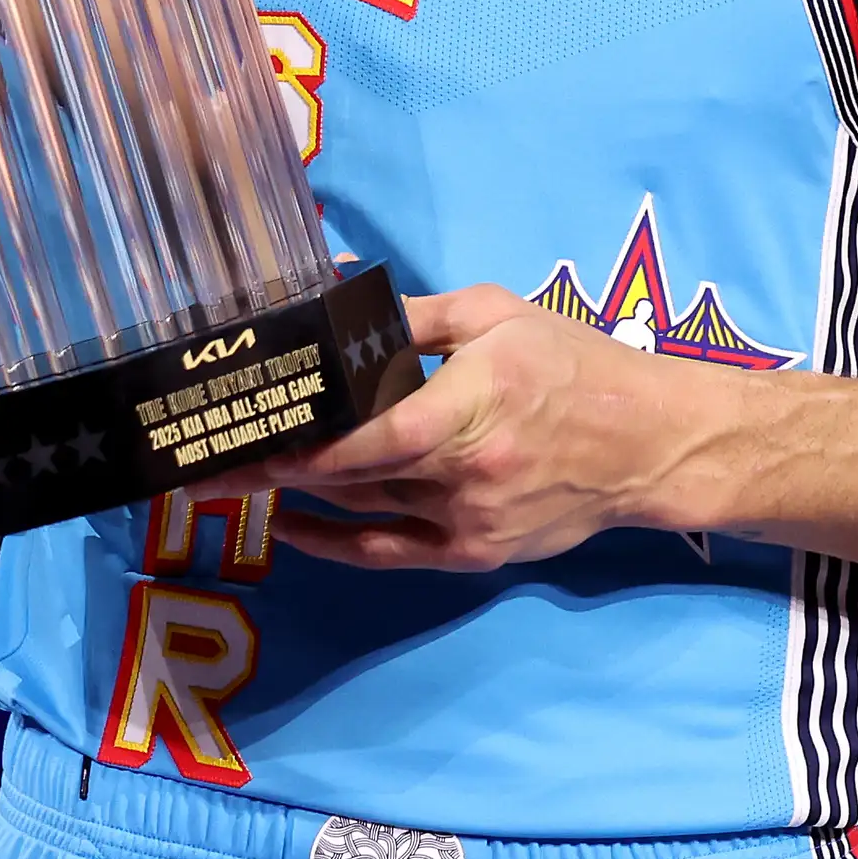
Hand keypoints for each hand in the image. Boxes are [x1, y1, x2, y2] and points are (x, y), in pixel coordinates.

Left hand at [242, 287, 713, 572]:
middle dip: (275, 466)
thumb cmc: (575, 366)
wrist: (650, 446)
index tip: (245, 430)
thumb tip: (338, 303)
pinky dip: (332, 542)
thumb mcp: (498, 316)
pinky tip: (288, 523)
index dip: (305, 444)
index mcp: (473, 408)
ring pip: (363, 509)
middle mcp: (466, 475)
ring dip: (298, 491)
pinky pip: (387, 554)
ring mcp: (468, 523)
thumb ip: (416, 317)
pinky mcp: (473, 555)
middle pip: (352, 476)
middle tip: (207, 453)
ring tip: (235, 471)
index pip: (372, 439)